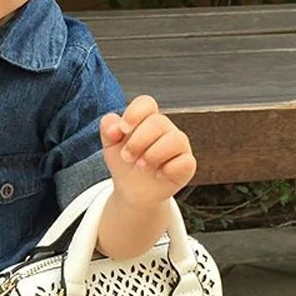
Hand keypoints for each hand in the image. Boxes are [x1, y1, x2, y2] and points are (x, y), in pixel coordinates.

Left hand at [100, 95, 195, 209]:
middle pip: (158, 122)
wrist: (132, 191)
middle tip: (126, 157)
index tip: (123, 129)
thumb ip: (108, 130)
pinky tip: (158, 175)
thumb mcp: (111, 147)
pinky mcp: (187, 165)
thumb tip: (114, 124)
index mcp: (146, 119)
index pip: (146, 103)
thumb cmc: (124, 163)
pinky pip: (186, 161)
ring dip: (153, 154)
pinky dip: (169, 169)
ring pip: (175, 139)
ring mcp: (179, 146)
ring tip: (141, 166)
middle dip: (138, 141)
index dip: (135, 113)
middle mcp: (165, 129)